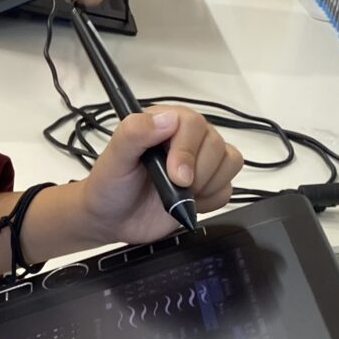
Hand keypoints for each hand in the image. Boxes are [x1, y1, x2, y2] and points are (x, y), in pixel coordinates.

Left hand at [79, 107, 243, 243]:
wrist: (110, 219)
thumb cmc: (109, 186)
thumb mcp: (114, 159)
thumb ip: (134, 133)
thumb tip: (167, 118)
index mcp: (163, 123)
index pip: (193, 123)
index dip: (187, 151)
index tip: (175, 175)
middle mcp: (186, 139)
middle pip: (215, 143)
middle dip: (196, 172)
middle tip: (172, 188)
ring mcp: (200, 162)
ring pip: (229, 162)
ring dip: (205, 185)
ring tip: (175, 195)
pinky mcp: (208, 185)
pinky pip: (227, 188)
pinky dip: (211, 201)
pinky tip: (186, 204)